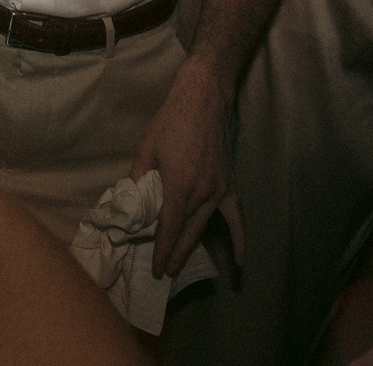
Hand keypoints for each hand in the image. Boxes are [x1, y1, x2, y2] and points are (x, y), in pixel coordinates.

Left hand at [130, 60, 239, 278]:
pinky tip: (240, 262)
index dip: (161, 248)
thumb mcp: (145, 148)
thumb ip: (138, 178)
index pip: (169, 226)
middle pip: (187, 231)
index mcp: (179, 185)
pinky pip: (236, 217)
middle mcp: (203, 193)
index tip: (155, 266)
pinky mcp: (229, 185)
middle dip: (175, 254)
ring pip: (205, 226)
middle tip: (164, 272)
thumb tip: (131, 199)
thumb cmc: (171, 121)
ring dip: (193, 247)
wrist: (203, 100)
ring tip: (181, 266)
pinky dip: (239, 240)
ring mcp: (219, 190)